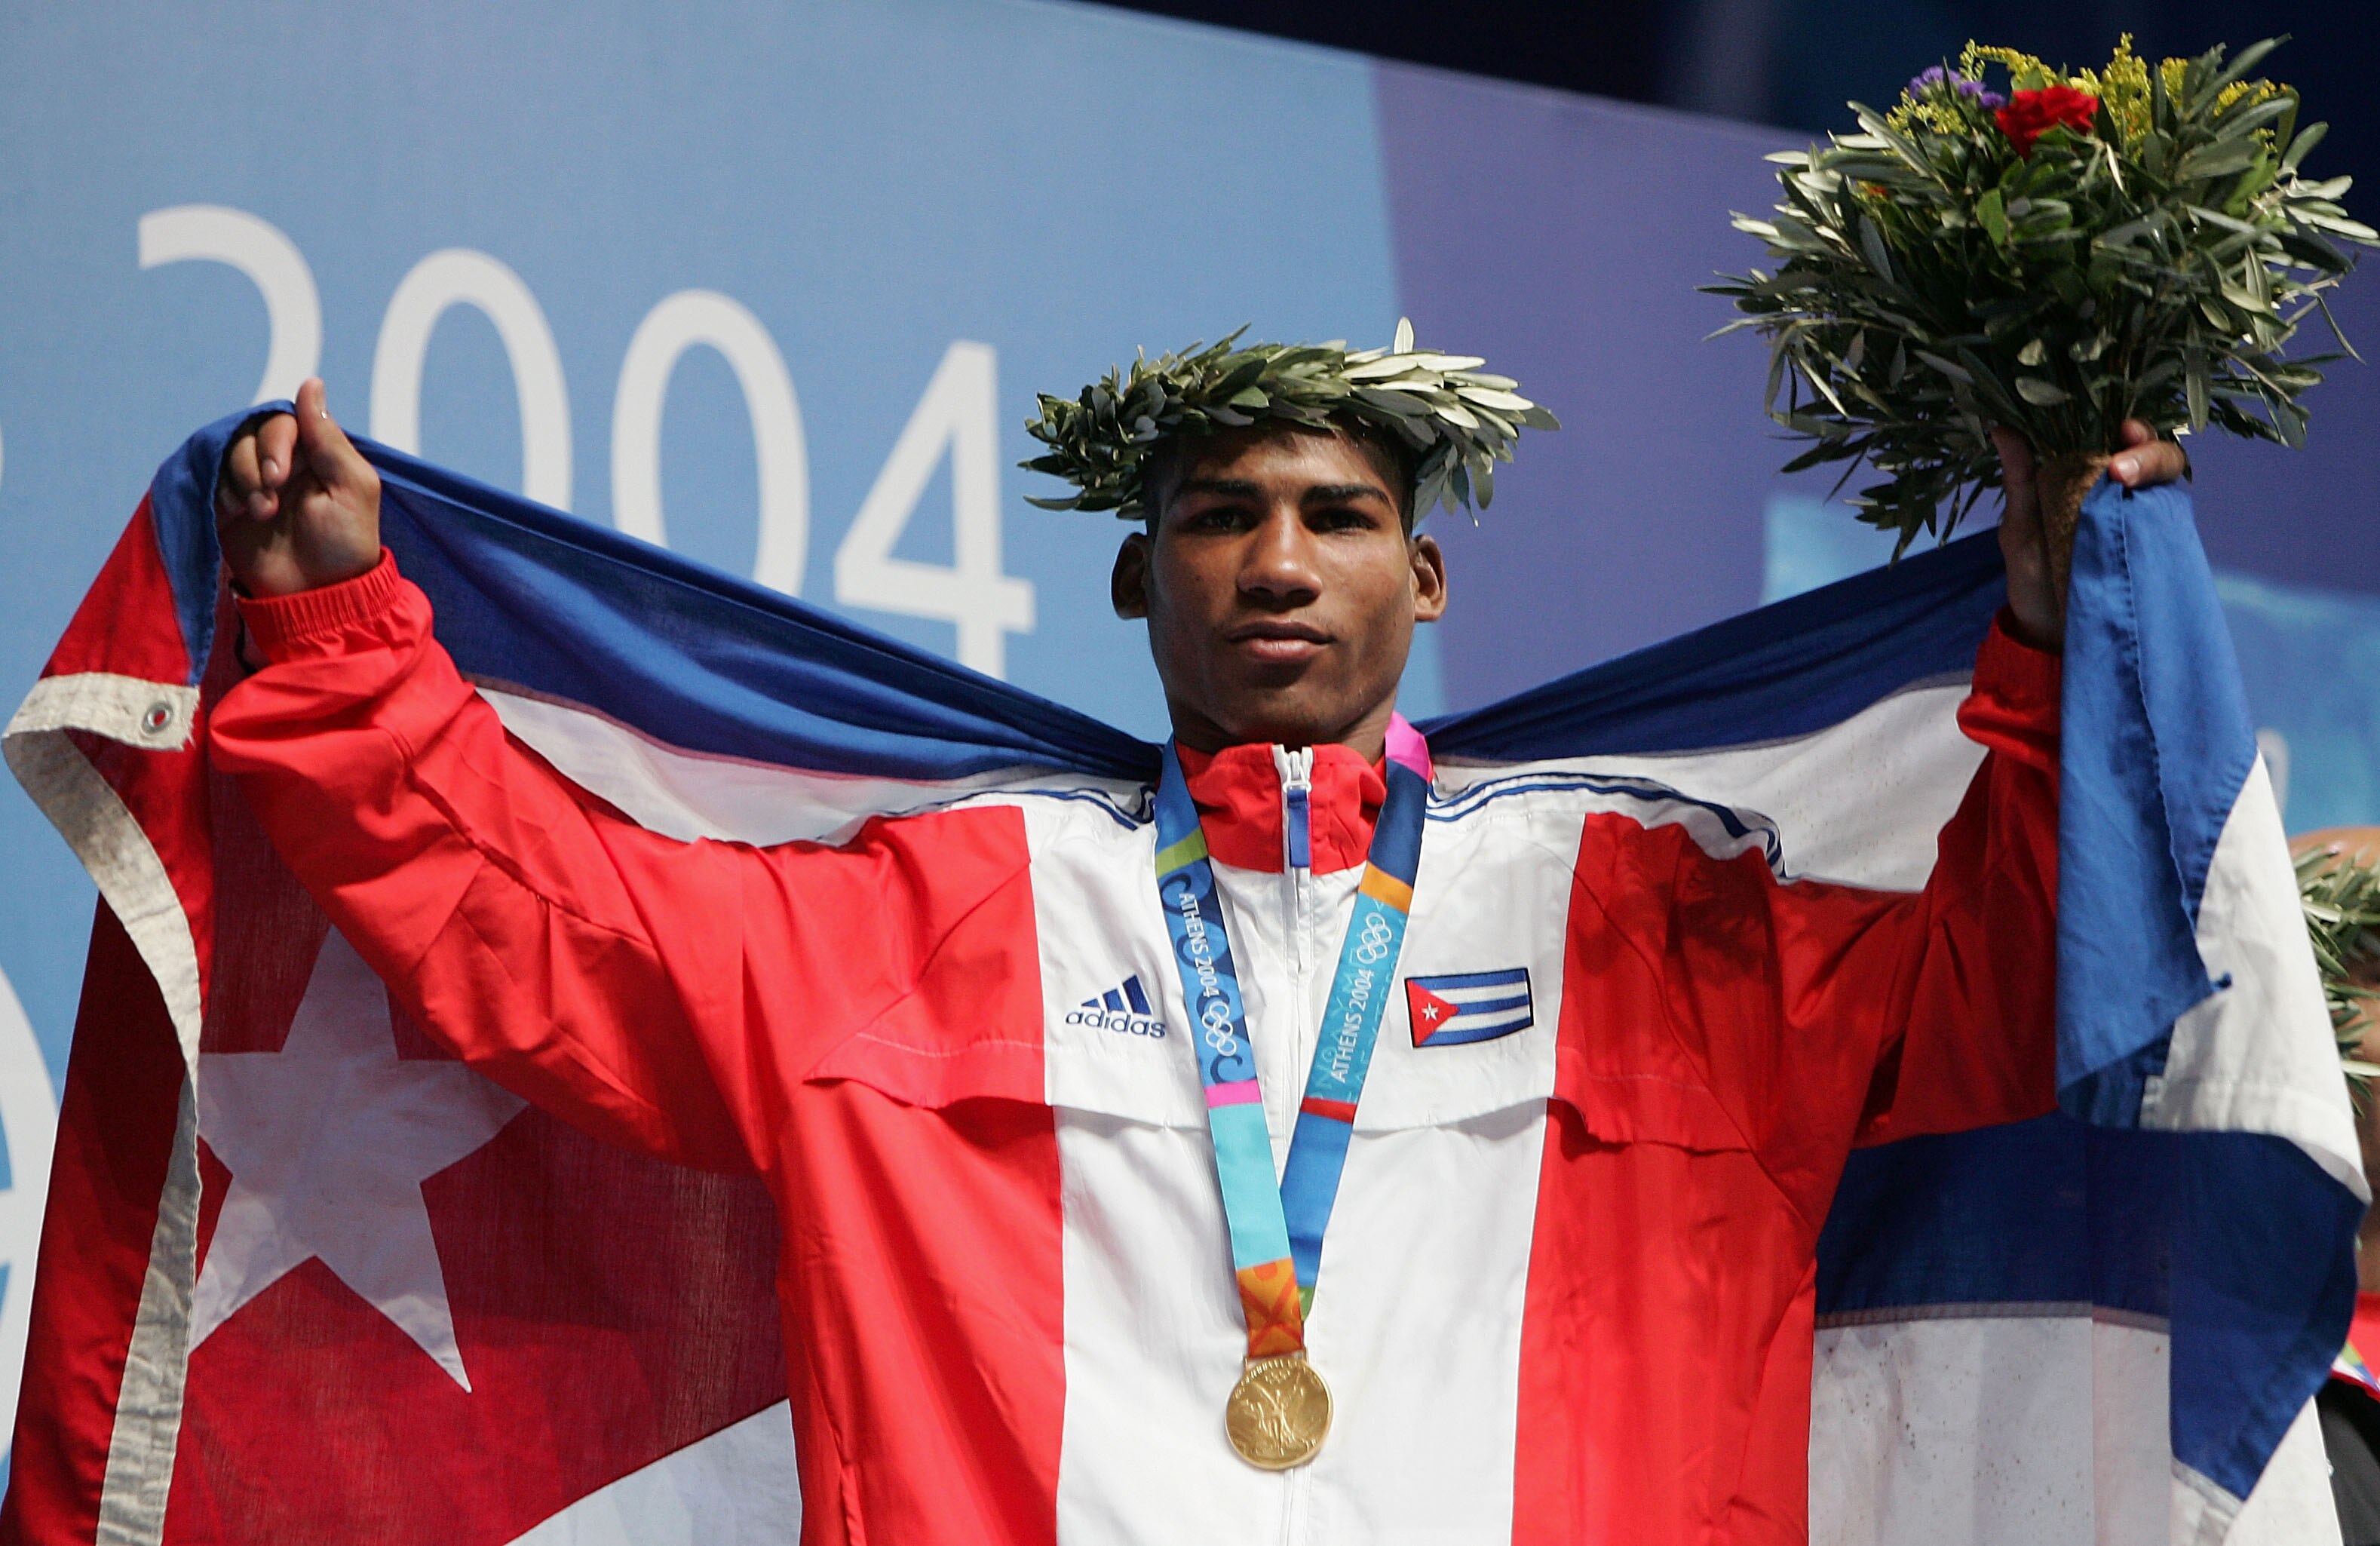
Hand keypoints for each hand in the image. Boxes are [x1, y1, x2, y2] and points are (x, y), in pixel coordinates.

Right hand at [214, 378, 381, 597]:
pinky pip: (210, 478)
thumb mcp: (351, 488)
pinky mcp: (227, 505)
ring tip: (262, 513)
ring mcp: (252, 483)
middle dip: (255, 461)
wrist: (315, 596)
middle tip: (270, 494)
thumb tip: (310, 382)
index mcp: (315, 454)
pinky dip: (221, 491)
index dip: (276, 440)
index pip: (283, 420)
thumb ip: (328, 437)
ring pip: (228, 453)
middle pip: (250, 432)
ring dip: (240, 479)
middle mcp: (282, 462)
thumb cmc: (344, 545)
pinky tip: (238, 514)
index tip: (280, 475)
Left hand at [1992, 419, 2187, 650]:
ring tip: (2126, 478)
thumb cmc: (2032, 574)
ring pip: (2170, 484)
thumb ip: (2020, 478)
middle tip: (2120, 467)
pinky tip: (2150, 514)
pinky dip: (2166, 515)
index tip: (2122, 428)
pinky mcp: (2156, 553)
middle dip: (2149, 453)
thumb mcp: (2020, 525)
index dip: (2130, 429)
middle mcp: (2126, 494)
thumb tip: (2002, 428)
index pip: (2123, 440)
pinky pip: (2173, 526)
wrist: (2046, 634)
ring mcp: (2144, 522)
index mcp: (2092, 477)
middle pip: (2157, 457)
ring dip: (2158, 473)